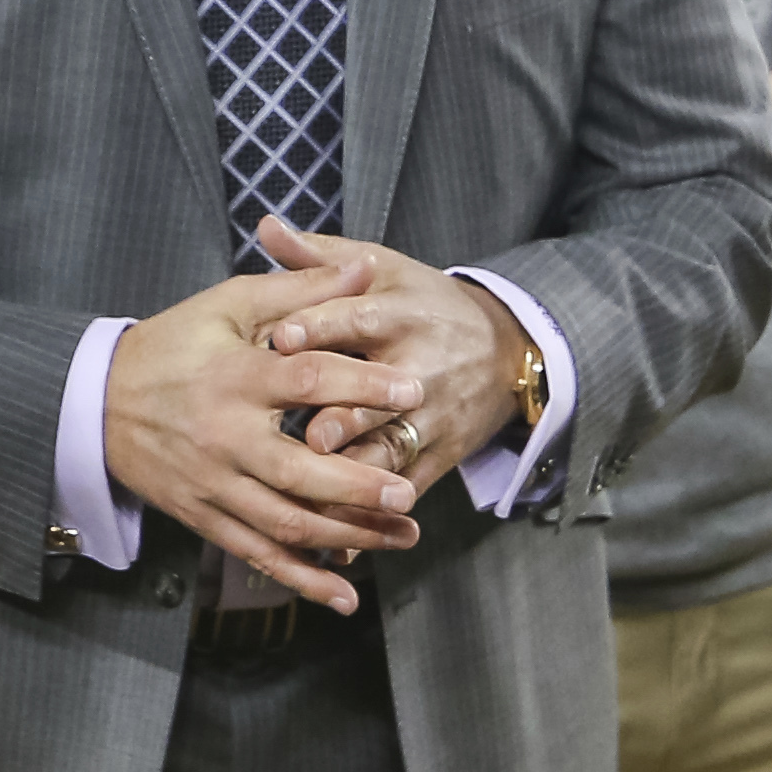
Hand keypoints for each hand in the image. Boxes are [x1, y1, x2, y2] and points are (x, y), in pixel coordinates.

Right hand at [104, 241, 429, 613]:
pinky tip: (346, 596)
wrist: (95, 402)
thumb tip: (367, 269)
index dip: (362, 387)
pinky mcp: (205, 518)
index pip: (306, 383)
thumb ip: (301, 291)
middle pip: (298, 472)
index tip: (414, 392)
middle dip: (358, 488)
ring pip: (286, 523)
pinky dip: (302, 579)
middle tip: (409, 493)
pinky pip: (259, 554)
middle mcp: (224, 437)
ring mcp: (214, 485)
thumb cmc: (172, 344)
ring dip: (347, 537)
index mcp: (234, 376)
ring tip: (403, 536)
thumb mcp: (229, 304)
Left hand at [256, 220, 535, 516]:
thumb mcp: (383, 272)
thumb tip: (266, 226)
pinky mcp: (436, 458)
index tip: (280, 339)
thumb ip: (320, 258)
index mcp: (401, 315)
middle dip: (344, 416)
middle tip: (309, 434)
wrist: (505, 350)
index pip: (358, 320)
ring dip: (354, 479)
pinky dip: (371, 521)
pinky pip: (402, 492)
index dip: (321, 328)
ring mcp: (430, 419)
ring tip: (313, 499)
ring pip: (388, 452)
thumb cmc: (423, 305)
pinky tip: (336, 546)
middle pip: (377, 394)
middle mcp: (418, 369)